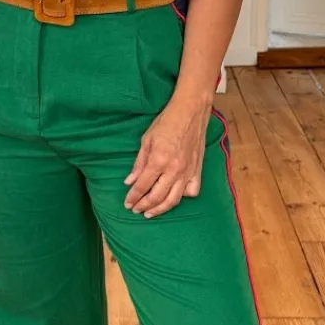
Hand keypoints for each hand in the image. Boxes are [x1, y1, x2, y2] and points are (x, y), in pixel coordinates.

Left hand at [124, 95, 209, 218]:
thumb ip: (138, 164)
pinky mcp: (197, 171)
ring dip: (160, 209)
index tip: (127, 204)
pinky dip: (183, 197)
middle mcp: (174, 169)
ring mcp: (188, 172)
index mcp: (158, 160)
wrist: (190, 112)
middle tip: (136, 210)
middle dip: (144, 206)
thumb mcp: (146, 140)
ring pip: (174, 199)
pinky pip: (192, 191)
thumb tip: (129, 182)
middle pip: (157, 197)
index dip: (133, 197)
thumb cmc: (167, 123)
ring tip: (150, 213)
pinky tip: (174, 196)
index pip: (142, 186)